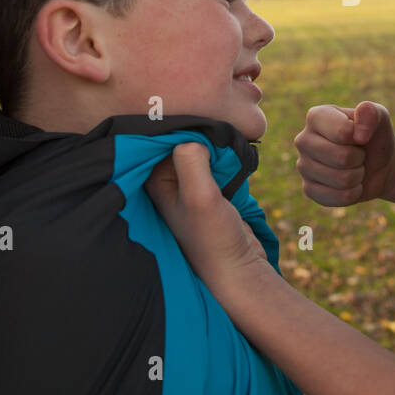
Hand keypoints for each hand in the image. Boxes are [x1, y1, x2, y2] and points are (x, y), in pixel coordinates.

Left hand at [144, 142, 267, 296]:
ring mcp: (188, 186)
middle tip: (222, 139)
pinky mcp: (209, 189)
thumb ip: (191, 161)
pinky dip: (228, 159)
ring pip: (202, 148)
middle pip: (184, 139)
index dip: (186, 127)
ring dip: (219, 147)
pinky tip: (236, 166)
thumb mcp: (200, 196)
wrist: (239, 268)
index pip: (164, 137)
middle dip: (205, 136)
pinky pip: (216, 161)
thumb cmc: (214, 239)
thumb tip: (195, 137)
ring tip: (230, 153)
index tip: (206, 126)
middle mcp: (167, 182)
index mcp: (155, 181)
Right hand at [292, 101, 394, 207]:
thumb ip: (371, 112)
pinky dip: (353, 193)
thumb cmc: (375, 136)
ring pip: (342, 180)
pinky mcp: (309, 189)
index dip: (360, 137)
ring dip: (358, 176)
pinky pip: (339, 198)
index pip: (343, 132)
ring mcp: (303, 166)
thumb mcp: (380, 117)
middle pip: (342, 158)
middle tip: (358, 153)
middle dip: (359, 158)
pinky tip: (350, 184)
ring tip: (354, 167)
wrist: (379, 164)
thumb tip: (357, 132)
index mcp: (316, 116)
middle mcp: (303, 140)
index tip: (360, 135)